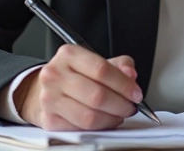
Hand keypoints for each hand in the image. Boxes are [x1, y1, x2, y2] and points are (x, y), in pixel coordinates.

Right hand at [15, 44, 142, 129]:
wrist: (46, 89)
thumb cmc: (74, 75)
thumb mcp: (95, 62)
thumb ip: (118, 65)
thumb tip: (130, 73)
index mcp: (69, 55)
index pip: (101, 70)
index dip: (124, 84)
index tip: (136, 93)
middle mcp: (55, 75)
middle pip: (97, 96)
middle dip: (121, 105)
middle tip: (130, 107)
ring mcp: (49, 98)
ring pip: (89, 116)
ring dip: (111, 119)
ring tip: (119, 115)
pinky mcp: (49, 119)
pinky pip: (80, 129)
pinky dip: (98, 128)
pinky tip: (104, 120)